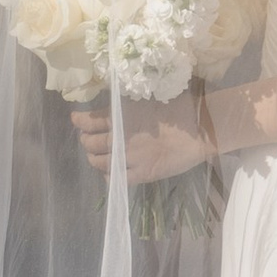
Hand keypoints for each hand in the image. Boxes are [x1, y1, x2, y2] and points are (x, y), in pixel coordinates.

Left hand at [69, 91, 211, 183]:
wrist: (199, 129)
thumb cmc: (179, 106)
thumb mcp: (148, 97)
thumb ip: (128, 104)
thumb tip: (117, 104)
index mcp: (121, 115)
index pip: (89, 120)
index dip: (80, 121)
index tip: (76, 120)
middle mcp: (120, 137)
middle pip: (90, 143)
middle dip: (86, 141)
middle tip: (89, 141)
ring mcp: (129, 157)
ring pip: (99, 162)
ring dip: (94, 159)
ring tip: (97, 157)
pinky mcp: (141, 174)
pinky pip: (116, 179)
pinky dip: (109, 176)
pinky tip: (111, 172)